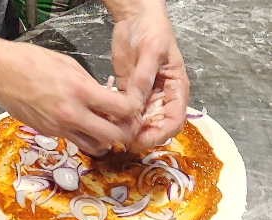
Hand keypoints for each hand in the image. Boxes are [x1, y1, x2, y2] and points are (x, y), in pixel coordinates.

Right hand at [0, 42, 140, 154]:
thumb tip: (105, 99)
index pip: (122, 110)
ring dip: (104, 140)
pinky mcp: (48, 133)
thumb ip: (91, 85)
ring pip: (94, 146)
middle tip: (125, 124)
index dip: (133, 110)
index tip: (133, 108)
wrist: (1, 75)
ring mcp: (59, 128)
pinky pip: (74, 140)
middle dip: (124, 132)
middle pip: (112, 136)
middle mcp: (72, 115)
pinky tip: (81, 124)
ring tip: (104, 128)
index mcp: (82, 92)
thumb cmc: (34, 63)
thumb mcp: (71, 66)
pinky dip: (83, 136)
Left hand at [111, 0, 189, 150]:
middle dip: (141, 136)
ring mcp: (144, 97)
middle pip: (156, 128)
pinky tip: (104, 121)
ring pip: (138, 124)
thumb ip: (143, 80)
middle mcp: (162, 97)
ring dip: (126, 131)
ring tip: (110, 131)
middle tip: (120, 139)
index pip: (174, 121)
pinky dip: (115, 120)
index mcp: (176, 89)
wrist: (136, 18)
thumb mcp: (150, 53)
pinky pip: (123, 113)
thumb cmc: (153, 31)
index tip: (141, 138)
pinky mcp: (128, 94)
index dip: (159, 134)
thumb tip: (134, 107)